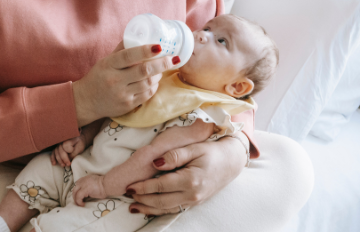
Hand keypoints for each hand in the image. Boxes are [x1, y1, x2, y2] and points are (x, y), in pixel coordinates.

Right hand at [50, 135, 86, 166]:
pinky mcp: (57, 148)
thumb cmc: (80, 143)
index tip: (74, 153)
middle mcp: (62, 141)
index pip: (66, 146)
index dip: (69, 151)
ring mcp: (58, 144)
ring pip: (56, 153)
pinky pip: (53, 153)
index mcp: (68, 139)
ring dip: (59, 160)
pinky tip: (54, 163)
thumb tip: (69, 159)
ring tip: (63, 165)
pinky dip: (53, 158)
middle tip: (68, 164)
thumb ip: (74, 153)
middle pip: (60, 151)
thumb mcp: (80, 147)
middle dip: (64, 159)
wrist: (78, 140)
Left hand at [72, 174, 106, 206]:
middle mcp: (83, 181)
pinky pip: (78, 197)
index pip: (77, 184)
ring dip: (76, 200)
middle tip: (78, 202)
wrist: (107, 184)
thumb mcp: (95, 184)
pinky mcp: (84, 190)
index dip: (77, 191)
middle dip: (75, 196)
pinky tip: (83, 204)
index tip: (79, 196)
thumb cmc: (104, 185)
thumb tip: (89, 194)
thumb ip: (90, 186)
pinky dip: (79, 202)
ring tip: (80, 204)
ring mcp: (83, 185)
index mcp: (85, 179)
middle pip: (74, 189)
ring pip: (75, 193)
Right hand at [73, 42, 175, 125]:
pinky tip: (155, 80)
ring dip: (159, 74)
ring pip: (148, 83)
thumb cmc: (99, 76)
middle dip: (162, 64)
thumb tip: (140, 35)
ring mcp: (122, 94)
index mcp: (109, 65)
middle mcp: (115, 80)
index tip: (159, 46)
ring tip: (163, 68)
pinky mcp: (127, 106)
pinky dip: (154, 86)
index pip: (128, 56)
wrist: (86, 102)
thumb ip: (122, 50)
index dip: (145, 51)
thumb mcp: (106, 61)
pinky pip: (147, 95)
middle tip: (173, 58)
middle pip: (144, 71)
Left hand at [124, 136, 246, 215]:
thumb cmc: (212, 151)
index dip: (143, 187)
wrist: (231, 161)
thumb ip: (174, 156)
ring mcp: (194, 201)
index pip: (161, 186)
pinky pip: (174, 209)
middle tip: (128, 194)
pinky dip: (159, 211)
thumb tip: (155, 164)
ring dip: (148, 209)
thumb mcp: (194, 148)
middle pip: (161, 201)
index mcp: (190, 180)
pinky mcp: (194, 203)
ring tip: (133, 206)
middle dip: (142, 199)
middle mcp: (192, 194)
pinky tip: (149, 209)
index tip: (129, 185)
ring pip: (166, 209)